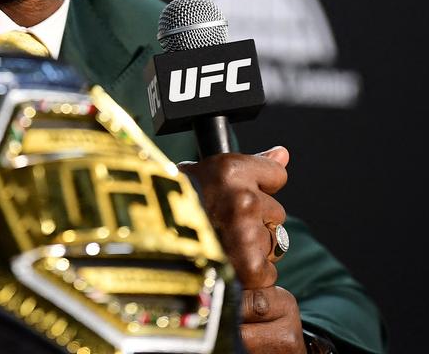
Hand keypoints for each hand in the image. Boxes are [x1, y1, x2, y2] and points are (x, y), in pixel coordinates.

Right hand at [180, 147, 303, 352]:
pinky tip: (226, 267)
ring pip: (273, 243)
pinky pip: (267, 272)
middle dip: (256, 221)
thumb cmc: (169, 208)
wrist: (146, 245)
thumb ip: (251, 165)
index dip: (258, 185)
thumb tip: (282, 154)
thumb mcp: (205, 174)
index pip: (276, 174)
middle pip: (276, 212)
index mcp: (230, 171)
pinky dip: (250, 275)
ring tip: (220, 246)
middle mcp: (243, 200)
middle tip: (222, 225)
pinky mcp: (251, 268)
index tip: (239, 194)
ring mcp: (247, 235)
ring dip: (253, 248)